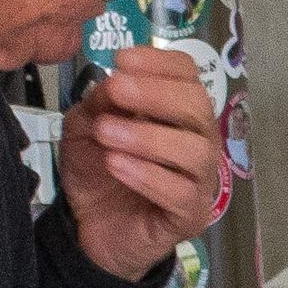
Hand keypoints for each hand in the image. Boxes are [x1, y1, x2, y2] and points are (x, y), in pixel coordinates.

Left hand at [60, 49, 229, 282]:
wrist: (88, 228)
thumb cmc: (98, 172)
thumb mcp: (87, 126)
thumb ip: (101, 102)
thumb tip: (115, 81)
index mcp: (178, 113)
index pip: (188, 76)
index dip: (159, 62)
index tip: (121, 59)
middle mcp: (198, 141)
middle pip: (199, 107)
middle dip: (156, 93)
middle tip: (116, 89)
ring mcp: (199, 180)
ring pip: (195, 151)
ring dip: (148, 136)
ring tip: (107, 133)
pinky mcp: (191, 215)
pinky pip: (181, 193)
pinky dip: (147, 175)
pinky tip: (116, 165)